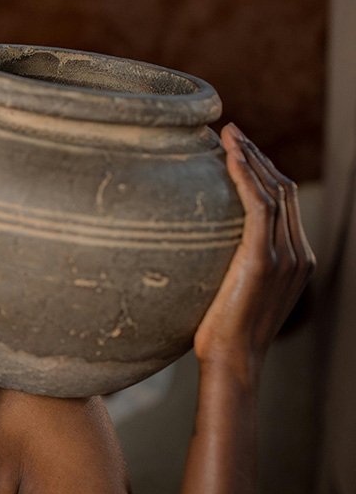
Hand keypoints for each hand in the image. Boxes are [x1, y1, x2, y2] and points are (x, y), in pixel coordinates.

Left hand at [193, 124, 314, 380]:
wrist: (229, 362)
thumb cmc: (219, 332)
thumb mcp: (230, 291)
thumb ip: (231, 264)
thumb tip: (196, 243)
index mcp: (295, 259)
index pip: (284, 201)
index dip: (263, 170)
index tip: (238, 149)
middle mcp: (297, 254)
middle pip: (284, 189)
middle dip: (258, 155)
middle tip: (231, 132)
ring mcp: (285, 257)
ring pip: (274, 191)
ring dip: (251, 157)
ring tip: (229, 135)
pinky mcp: (264, 260)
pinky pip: (260, 207)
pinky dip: (247, 177)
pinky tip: (230, 158)